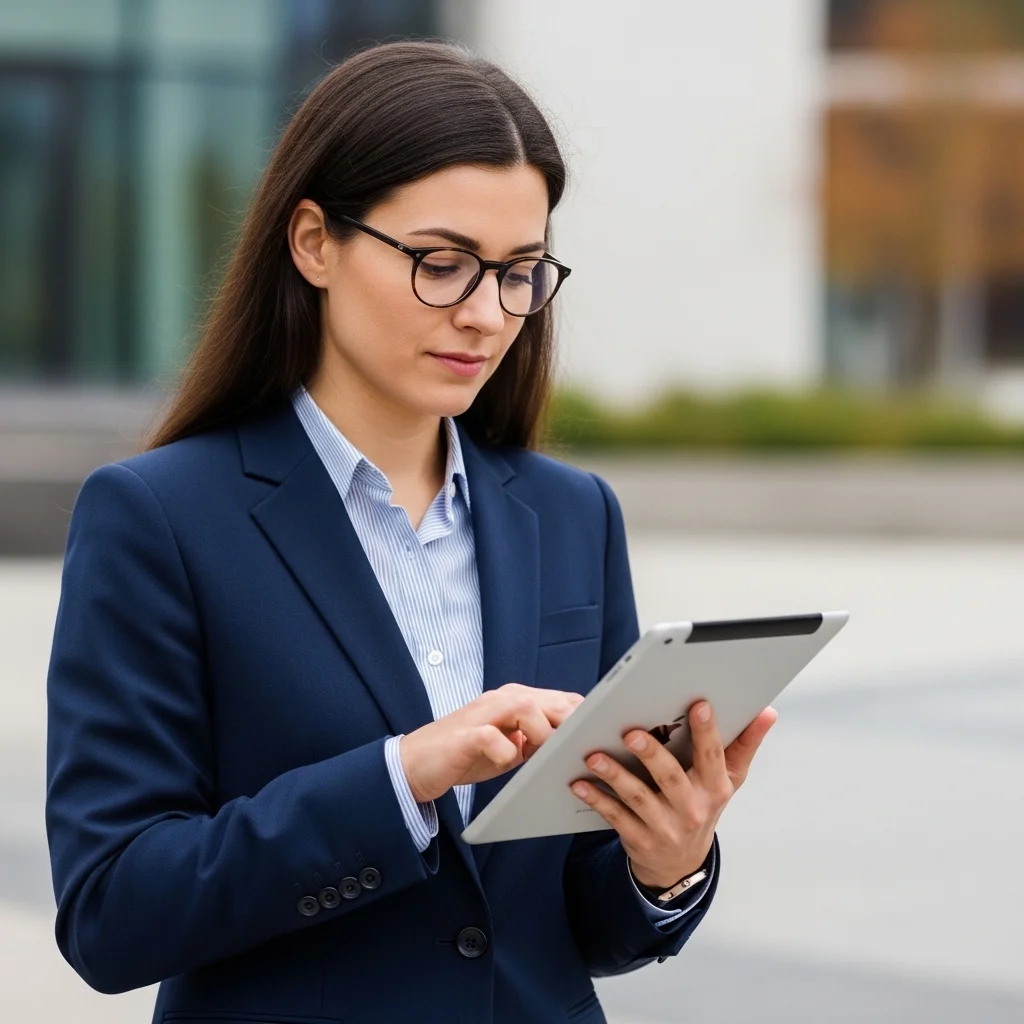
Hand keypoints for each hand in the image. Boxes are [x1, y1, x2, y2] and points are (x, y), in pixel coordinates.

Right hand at [400, 683, 583, 803]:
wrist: (417, 763)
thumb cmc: (468, 755)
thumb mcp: (511, 746)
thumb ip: (537, 740)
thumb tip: (576, 749)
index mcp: (516, 700)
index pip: (563, 700)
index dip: (585, 719)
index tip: (603, 740)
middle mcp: (502, 699)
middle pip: (551, 701)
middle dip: (572, 726)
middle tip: (582, 752)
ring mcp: (483, 713)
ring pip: (526, 709)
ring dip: (542, 735)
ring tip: (544, 758)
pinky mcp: (466, 734)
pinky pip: (495, 738)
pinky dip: (506, 752)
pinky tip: (507, 763)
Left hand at [570, 701, 777, 888]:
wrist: (680, 863)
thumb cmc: (703, 807)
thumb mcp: (728, 780)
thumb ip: (745, 744)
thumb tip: (767, 712)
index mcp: (715, 788)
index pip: (713, 757)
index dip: (708, 732)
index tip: (699, 705)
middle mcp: (691, 809)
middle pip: (671, 778)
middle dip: (651, 754)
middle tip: (631, 732)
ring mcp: (664, 827)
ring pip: (638, 798)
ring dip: (615, 776)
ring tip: (594, 756)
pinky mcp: (639, 839)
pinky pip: (615, 817)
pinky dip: (596, 800)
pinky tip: (579, 783)